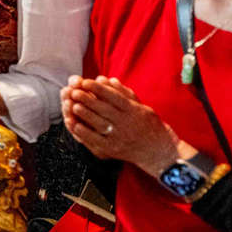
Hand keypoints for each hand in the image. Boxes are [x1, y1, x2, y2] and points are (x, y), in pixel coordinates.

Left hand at [61, 76, 179, 174]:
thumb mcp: (141, 106)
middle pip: (104, 109)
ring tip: (72, 105)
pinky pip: (95, 140)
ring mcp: (119, 137)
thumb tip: (106, 79)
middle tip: (74, 91)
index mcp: (134, 110)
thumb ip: (123, 93)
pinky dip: (83, 132)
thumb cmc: (149, 125)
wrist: (159, 151)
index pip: (114, 97)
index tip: (85, 81)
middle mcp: (126, 123)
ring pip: (99, 124)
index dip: (98, 89)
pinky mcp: (112, 149)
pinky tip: (74, 124)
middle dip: (87, 99)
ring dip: (84, 114)